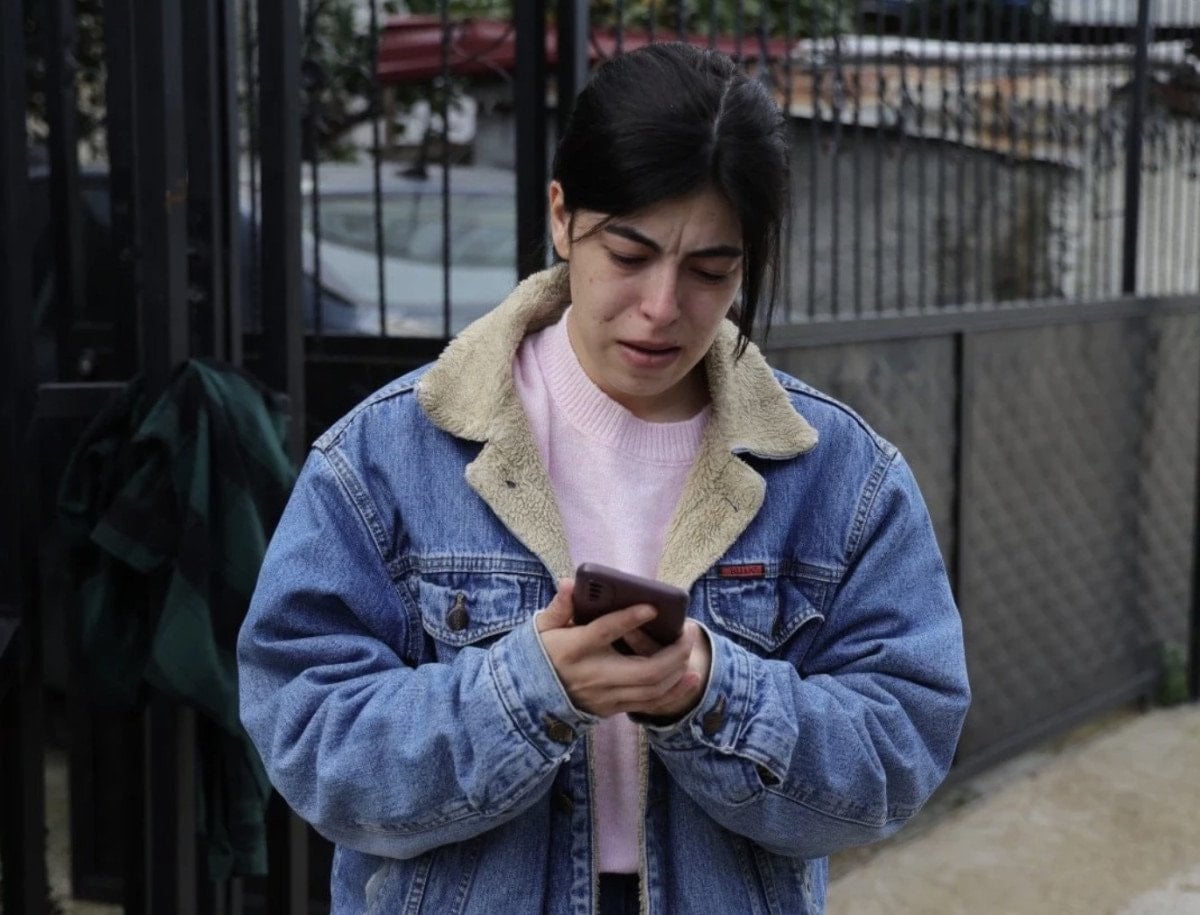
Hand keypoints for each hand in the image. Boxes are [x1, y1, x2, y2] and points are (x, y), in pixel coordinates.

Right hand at [535, 580, 707, 718]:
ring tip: (691, 648)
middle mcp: (594, 676)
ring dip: (678, 669)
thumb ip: (560, 606)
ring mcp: (605, 696)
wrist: (530, 696)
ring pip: (652, 689)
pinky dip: (674, 692)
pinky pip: (650, 704)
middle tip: (688, 630)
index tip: (652, 607)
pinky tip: (691, 678)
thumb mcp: (543, 627)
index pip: (604, 632)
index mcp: (574, 649)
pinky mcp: (611, 709)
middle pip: (644, 670)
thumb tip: (568, 583)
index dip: (629, 619)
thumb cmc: (542, 653)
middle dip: (673, 651)